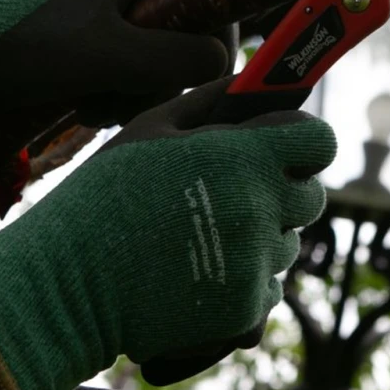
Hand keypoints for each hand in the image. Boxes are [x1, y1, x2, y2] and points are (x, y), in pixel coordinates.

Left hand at [0, 0, 230, 149]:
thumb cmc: (23, 50)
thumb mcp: (107, 56)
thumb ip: (173, 58)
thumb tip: (221, 61)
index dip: (221, 32)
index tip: (207, 77)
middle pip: (183, 31)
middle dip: (165, 75)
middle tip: (129, 101)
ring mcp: (98, 11)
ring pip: (152, 57)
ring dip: (134, 92)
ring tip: (91, 110)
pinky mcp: (78, 40)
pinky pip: (120, 69)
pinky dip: (110, 93)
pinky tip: (79, 109)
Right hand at [0, 79, 336, 389]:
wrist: (70, 284)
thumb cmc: (103, 196)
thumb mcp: (150, 129)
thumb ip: (208, 101)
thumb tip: (249, 80)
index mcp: (244, 156)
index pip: (319, 140)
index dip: (303, 140)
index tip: (282, 146)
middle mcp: (262, 208)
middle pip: (310, 197)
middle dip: (282, 190)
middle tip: (233, 194)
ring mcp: (258, 262)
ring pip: (286, 245)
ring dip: (260, 238)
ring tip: (203, 238)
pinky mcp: (246, 309)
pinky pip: (267, 288)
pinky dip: (243, 282)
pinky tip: (199, 274)